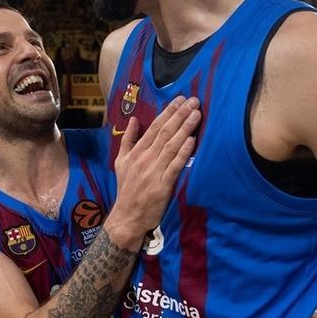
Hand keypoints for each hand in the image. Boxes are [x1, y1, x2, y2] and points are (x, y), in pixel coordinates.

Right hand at [106, 96, 200, 247]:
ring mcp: (153, 172)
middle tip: (193, 101)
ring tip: (196, 115)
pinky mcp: (162, 186)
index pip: (154, 127)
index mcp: (136, 152)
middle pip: (165, 133)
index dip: (168, 112)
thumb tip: (132, 120)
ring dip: (184, 129)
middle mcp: (145, 159)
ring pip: (171, 146)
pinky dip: (183, 153)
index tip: (179, 100)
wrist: (127, 217)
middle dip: (180, 115)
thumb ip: (127, 140)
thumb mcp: (120, 162)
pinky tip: (192, 141)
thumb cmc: (127, 189)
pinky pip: (174, 166)